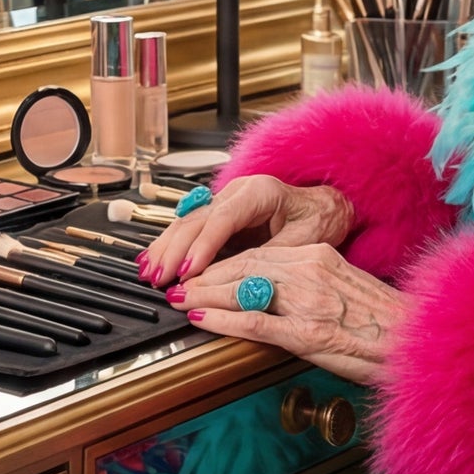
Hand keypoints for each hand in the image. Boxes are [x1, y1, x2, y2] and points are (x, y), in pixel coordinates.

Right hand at [138, 174, 351, 284]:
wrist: (324, 207)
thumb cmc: (317, 221)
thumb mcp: (302, 242)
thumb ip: (269, 259)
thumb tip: (241, 282)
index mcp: (260, 192)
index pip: (223, 218)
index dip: (202, 247)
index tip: (187, 272)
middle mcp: (237, 191)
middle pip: (197, 218)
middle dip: (175, 250)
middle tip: (159, 279)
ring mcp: (226, 200)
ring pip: (187, 221)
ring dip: (166, 248)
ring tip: (149, 272)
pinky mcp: (219, 214)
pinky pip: (190, 228)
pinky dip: (172, 245)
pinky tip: (154, 259)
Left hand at [167, 242, 405, 384]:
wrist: (417, 343)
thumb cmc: (382, 324)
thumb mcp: (341, 289)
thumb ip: (306, 284)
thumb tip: (267, 291)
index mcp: (319, 256)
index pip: (258, 254)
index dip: (221, 264)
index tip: (197, 272)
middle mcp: (312, 270)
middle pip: (244, 266)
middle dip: (204, 276)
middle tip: (176, 284)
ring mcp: (310, 301)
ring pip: (245, 288)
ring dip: (205, 294)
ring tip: (179, 299)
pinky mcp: (310, 333)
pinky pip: (257, 321)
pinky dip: (224, 318)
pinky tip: (202, 318)